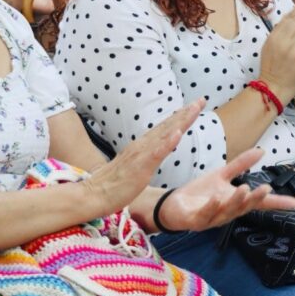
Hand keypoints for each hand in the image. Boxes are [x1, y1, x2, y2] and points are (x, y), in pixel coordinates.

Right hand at [81, 100, 204, 215]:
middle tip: (202, 100)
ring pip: (165, 134)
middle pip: (168, 125)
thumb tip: (156, 151)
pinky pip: (156, 153)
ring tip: (195, 108)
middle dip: (186, 113)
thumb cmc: (113, 185)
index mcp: (142, 146)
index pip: (164, 128)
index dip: (180, 116)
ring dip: (181, 120)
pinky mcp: (140, 167)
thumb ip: (146, 157)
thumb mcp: (135, 167)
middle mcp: (142, 145)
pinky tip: (178, 133)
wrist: (93, 195)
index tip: (195, 106)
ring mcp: (141, 154)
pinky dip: (168, 142)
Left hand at [157, 148, 294, 231]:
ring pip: (226, 212)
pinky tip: (215, 200)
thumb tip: (261, 151)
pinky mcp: (195, 221)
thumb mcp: (222, 175)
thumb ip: (240, 164)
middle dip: (255, 199)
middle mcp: (227, 212)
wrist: (172, 205)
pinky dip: (211, 208)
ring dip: (235, 202)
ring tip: (244, 189)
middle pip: (244, 207)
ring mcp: (212, 218)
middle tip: (265, 189)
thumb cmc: (200, 193)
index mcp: (235, 202)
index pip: (259, 203)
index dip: (276, 203)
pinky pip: (204, 216)